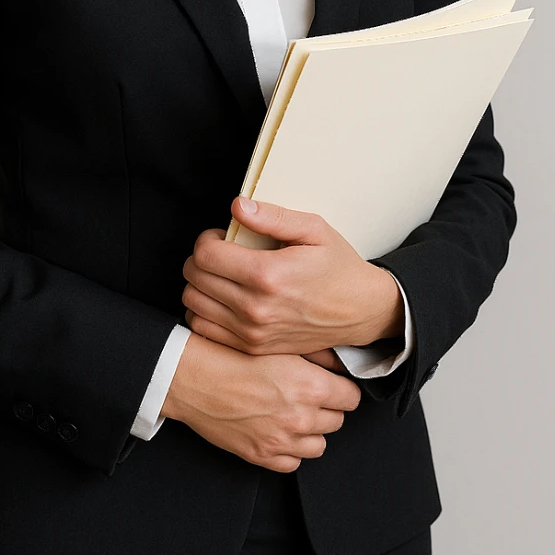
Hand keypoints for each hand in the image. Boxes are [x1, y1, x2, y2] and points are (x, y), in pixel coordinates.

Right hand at [160, 331, 361, 471]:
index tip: (333, 386)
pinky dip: (290, 450)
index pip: (351, 398)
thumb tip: (342, 363)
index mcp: (310, 385)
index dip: (342, 389)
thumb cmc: (231, 355)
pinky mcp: (262, 456)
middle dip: (326, 409)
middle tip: (308, 396)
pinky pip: (293, 463)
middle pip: (337, 421)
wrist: (194, 378)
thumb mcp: (278, 345)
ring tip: (293, 414)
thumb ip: (318, 355)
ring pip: (319, 445)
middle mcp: (300, 416)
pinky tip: (278, 431)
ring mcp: (281, 440)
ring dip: (311, 432)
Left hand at [181, 196, 404, 357]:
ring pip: (194, 303)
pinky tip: (221, 298)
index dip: (207, 239)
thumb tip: (238, 206)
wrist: (361, 312)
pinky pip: (204, 329)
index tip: (221, 237)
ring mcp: (252, 332)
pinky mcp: (252, 348)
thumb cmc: (338, 267)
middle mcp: (255, 308)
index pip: (205, 255)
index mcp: (268, 274)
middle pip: (195, 278)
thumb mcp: (314, 230)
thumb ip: (273, 217)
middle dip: (200, 259)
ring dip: (199, 284)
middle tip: (221, 253)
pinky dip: (203, 310)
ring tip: (221, 274)